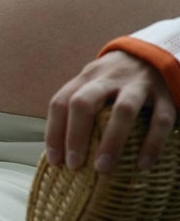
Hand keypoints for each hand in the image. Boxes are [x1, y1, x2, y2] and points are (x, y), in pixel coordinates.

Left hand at [46, 51, 176, 172]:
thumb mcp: (94, 84)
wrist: (156, 52)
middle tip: (73, 165)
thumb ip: (80, 107)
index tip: (54, 160)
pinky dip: (152, 144)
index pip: (61, 102)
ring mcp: (138, 85)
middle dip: (75, 136)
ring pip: (122, 110)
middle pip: (84, 102)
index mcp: (87, 78)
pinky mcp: (165, 94)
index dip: (54, 132)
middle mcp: (108, 78)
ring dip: (111, 141)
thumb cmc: (117, 79)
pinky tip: (143, 164)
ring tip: (103, 168)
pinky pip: (160, 119)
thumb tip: (62, 149)